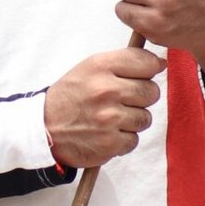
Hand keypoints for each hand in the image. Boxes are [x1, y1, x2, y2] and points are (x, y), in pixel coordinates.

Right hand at [44, 48, 165, 167]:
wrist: (44, 128)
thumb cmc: (72, 96)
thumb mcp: (90, 67)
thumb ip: (124, 62)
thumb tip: (161, 64)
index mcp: (101, 67)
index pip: (147, 62)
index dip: (149, 69)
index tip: (143, 75)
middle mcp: (106, 91)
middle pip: (151, 92)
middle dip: (141, 97)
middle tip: (122, 100)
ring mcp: (109, 118)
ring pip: (145, 118)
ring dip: (133, 120)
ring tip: (112, 118)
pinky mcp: (110, 143)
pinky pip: (134, 139)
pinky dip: (123, 139)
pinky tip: (107, 133)